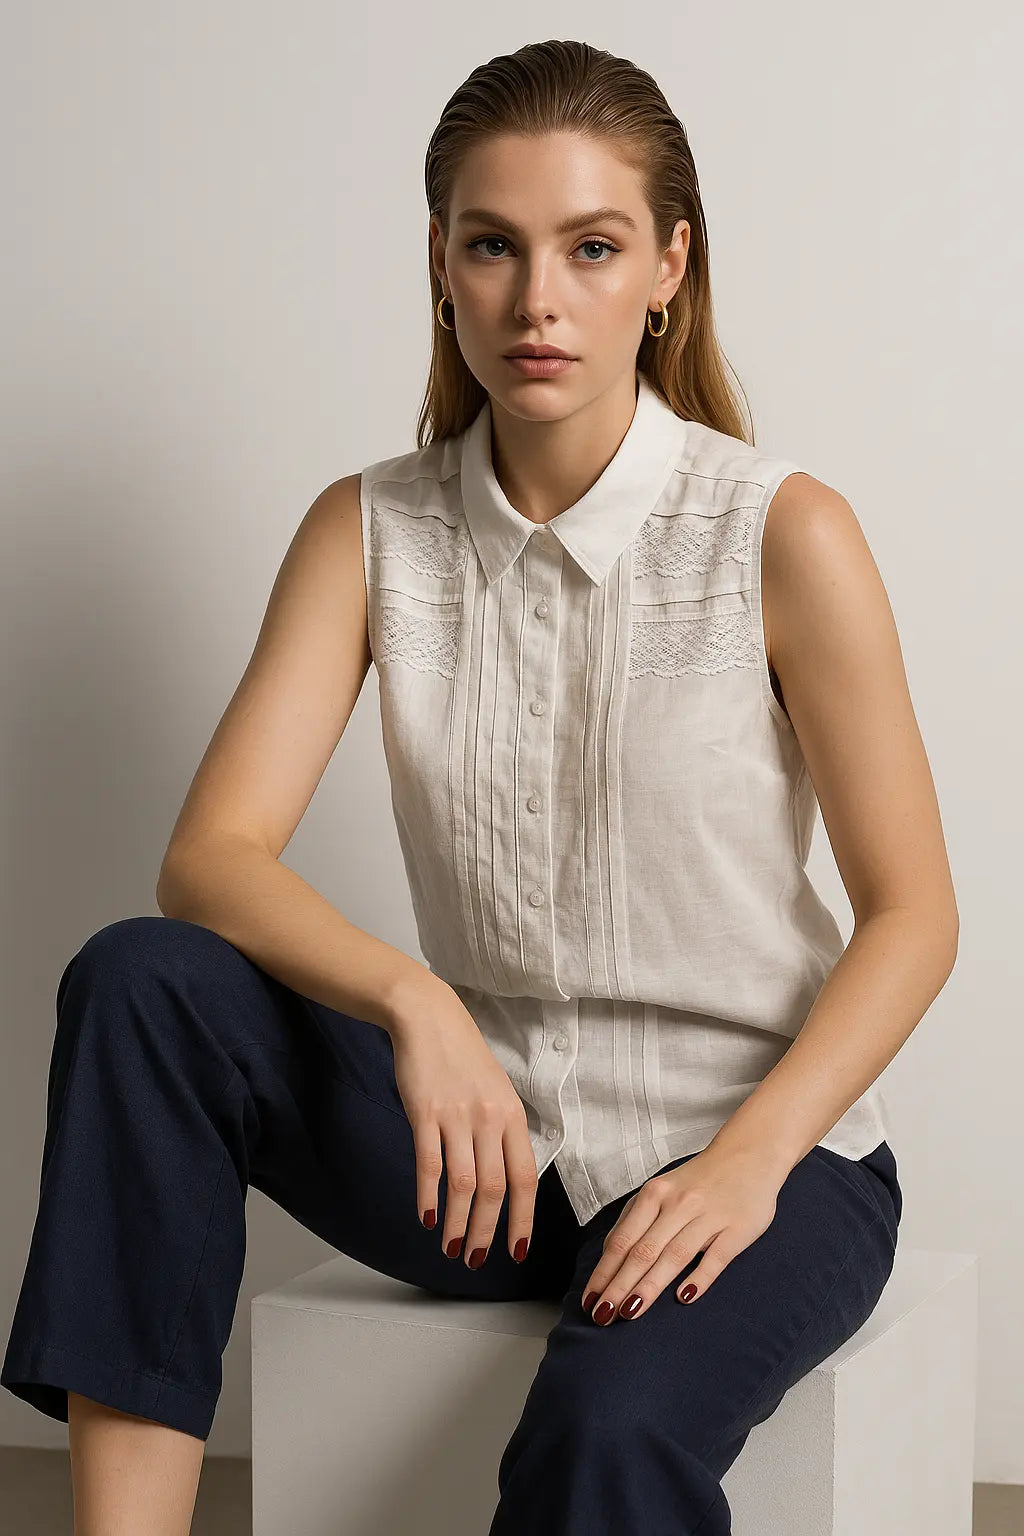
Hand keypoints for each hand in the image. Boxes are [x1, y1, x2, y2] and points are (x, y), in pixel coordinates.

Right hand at [387, 979, 538, 1268]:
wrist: (429, 1019)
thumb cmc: (463, 1058)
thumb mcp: (496, 1092)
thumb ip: (502, 1133)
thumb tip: (506, 1181)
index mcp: (512, 1116)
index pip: (525, 1178)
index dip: (522, 1219)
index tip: (517, 1250)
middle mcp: (489, 1119)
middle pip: (495, 1189)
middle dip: (488, 1232)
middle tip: (479, 1261)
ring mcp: (457, 1116)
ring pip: (463, 1184)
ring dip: (459, 1223)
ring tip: (453, 1249)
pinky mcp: (425, 1113)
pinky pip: (429, 1164)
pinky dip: (428, 1196)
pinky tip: (426, 1217)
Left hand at [580, 1144, 784, 1323]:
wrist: (749, 1154)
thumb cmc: (698, 1179)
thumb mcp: (661, 1189)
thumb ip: (636, 1217)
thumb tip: (608, 1253)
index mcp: (654, 1194)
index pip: (622, 1240)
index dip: (604, 1272)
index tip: (590, 1300)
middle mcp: (678, 1205)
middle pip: (643, 1251)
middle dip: (619, 1286)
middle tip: (602, 1315)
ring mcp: (708, 1217)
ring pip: (674, 1255)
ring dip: (650, 1286)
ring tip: (630, 1312)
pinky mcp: (738, 1229)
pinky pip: (716, 1257)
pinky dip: (700, 1277)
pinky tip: (684, 1297)